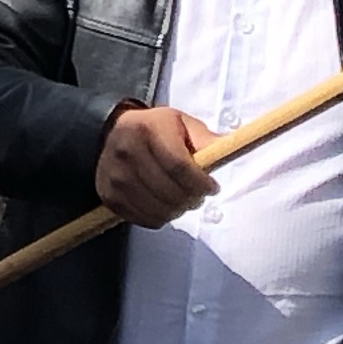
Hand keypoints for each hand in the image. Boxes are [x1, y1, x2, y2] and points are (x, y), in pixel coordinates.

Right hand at [95, 104, 220, 226]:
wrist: (113, 132)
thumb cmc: (154, 129)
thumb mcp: (181, 124)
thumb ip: (206, 140)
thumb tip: (233, 151)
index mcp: (147, 129)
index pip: (178, 166)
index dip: (201, 183)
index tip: (212, 187)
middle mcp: (126, 152)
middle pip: (170, 192)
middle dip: (192, 199)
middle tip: (198, 194)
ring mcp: (115, 176)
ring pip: (159, 209)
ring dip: (178, 210)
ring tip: (181, 199)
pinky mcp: (108, 195)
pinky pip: (144, 219)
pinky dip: (160, 217)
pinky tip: (164, 204)